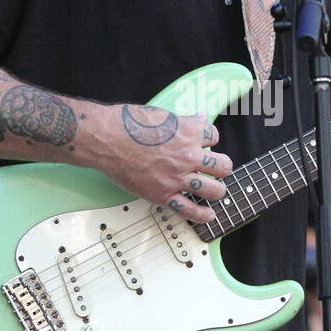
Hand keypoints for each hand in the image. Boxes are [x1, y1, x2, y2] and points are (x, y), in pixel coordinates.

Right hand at [96, 105, 232, 223]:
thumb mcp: (161, 114)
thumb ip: (184, 120)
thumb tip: (200, 119)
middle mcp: (188, 156)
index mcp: (189, 133)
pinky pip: (190, 209)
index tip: (202, 143)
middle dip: (221, 166)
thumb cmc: (128, 123)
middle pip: (223, 166)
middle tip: (215, 168)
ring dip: (217, 189)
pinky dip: (202, 214)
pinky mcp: (163, 194)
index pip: (214, 136)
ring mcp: (177, 178)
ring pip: (214, 190)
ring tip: (214, 189)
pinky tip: (209, 215)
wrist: (106, 140)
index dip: (209, 140)